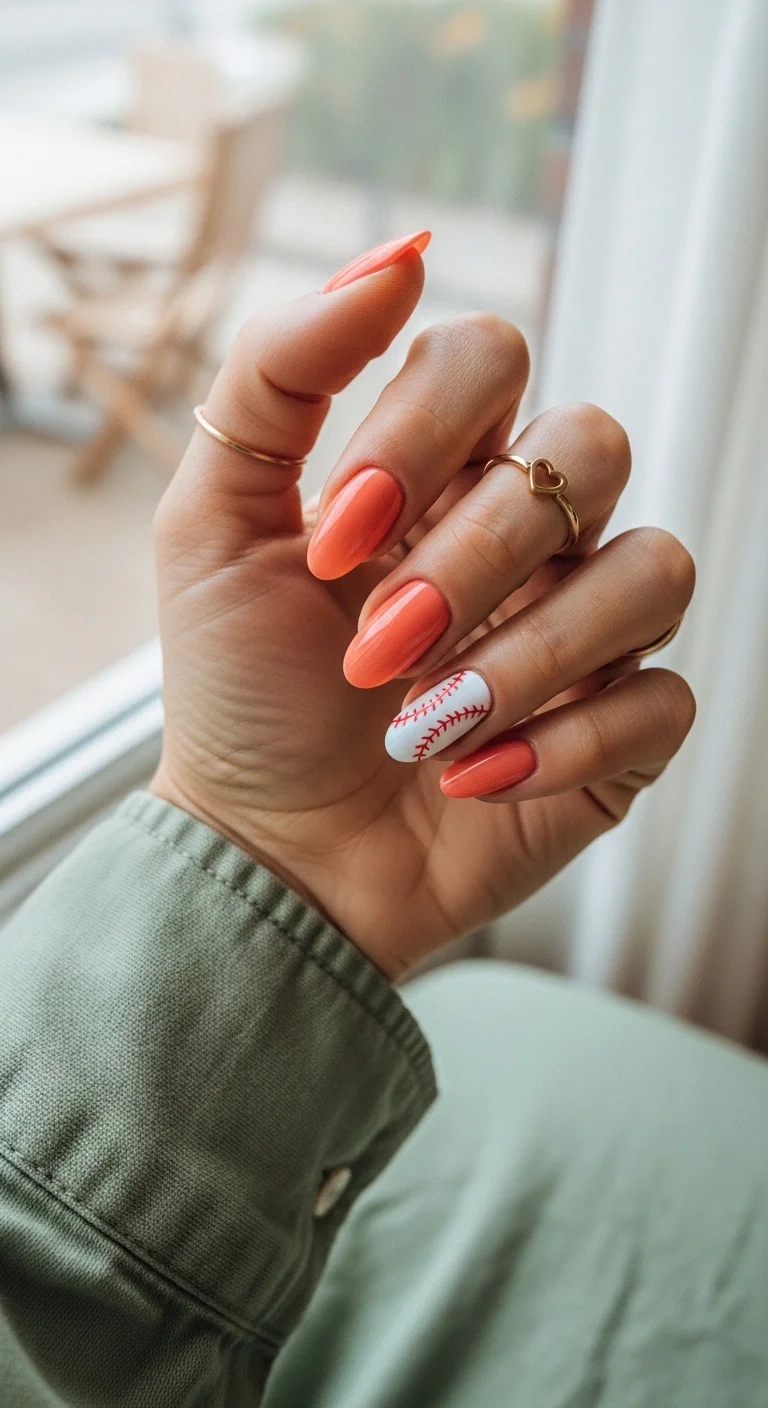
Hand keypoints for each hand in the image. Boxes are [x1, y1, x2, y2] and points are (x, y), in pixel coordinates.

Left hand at [151, 235, 694, 977]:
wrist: (273, 852)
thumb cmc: (243, 691)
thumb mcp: (212, 525)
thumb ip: (277, 377)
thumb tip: (399, 256)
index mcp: (440, 466)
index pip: (491, 356)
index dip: (421, 433)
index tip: (333, 539)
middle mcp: (529, 529)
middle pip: (587, 449)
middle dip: (470, 555)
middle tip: (375, 648)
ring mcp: (585, 625)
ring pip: (650, 569)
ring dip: (527, 653)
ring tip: (425, 723)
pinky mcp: (621, 726)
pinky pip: (661, 696)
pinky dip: (564, 740)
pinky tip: (473, 777)